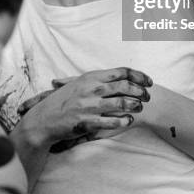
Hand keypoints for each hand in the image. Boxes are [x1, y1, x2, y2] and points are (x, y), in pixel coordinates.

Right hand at [16, 68, 152, 149]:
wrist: (44, 118)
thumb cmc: (64, 100)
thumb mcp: (80, 83)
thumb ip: (99, 79)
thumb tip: (120, 76)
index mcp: (92, 77)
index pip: (121, 72)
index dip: (138, 76)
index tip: (148, 81)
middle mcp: (92, 89)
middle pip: (125, 86)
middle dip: (140, 91)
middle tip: (147, 97)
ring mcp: (89, 105)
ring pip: (121, 103)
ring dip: (134, 105)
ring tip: (139, 108)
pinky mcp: (87, 122)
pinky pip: (111, 121)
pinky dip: (123, 121)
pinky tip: (129, 120)